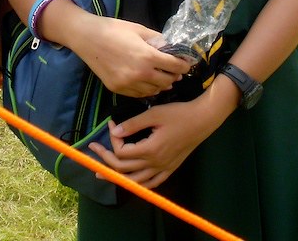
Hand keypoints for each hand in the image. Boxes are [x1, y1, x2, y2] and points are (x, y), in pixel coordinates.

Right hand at [66, 14, 191, 97]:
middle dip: (174, 76)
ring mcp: (128, 84)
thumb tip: (171, 47)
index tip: (187, 64)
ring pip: (154, 91)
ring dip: (161, 84)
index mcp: (148, 57)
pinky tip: (148, 82)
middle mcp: (140, 74)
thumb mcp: (139, 30)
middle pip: (167, 81)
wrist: (87, 37)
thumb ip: (158, 40)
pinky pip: (139, 94)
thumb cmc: (114, 29)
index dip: (184, 65)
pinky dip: (147, 89)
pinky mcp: (117, 89)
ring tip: (163, 78)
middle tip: (176, 71)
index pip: (175, 66)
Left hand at [87, 96, 227, 188]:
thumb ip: (133, 124)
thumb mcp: (154, 114)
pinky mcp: (170, 169)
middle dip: (106, 159)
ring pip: (135, 181)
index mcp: (150, 150)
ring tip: (102, 173)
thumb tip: (114, 131)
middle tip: (93, 149)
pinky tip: (132, 181)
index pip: (122, 152)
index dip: (112, 139)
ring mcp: (163, 169)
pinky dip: (138, 183)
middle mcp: (156, 164)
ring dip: (117, 177)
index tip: (111, 123)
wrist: (203, 120)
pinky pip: (152, 183)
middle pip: (124, 169)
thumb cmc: (179, 113)